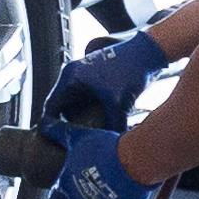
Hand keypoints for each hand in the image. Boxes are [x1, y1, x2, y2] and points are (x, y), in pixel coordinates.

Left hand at [46, 121, 149, 198]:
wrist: (133, 163)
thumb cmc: (103, 151)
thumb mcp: (76, 136)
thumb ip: (57, 131)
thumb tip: (43, 123)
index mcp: (68, 187)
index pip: (56, 197)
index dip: (59, 190)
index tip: (65, 181)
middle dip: (80, 193)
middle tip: (89, 176)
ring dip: (100, 195)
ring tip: (108, 177)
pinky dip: (119, 198)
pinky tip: (124, 184)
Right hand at [51, 27, 170, 129]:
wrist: (147, 52)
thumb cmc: (131, 70)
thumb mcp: (119, 103)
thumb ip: (112, 125)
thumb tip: (110, 146)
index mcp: (70, 77)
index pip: (51, 106)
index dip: (51, 125)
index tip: (56, 140)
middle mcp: (72, 73)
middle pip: (61, 106)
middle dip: (68, 123)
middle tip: (75, 140)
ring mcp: (81, 73)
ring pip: (73, 102)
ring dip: (79, 116)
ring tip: (89, 131)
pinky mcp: (92, 76)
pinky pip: (83, 97)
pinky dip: (89, 109)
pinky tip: (100, 120)